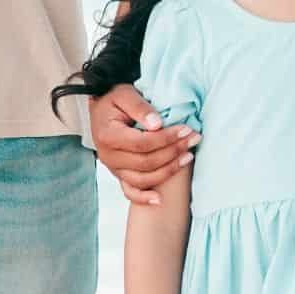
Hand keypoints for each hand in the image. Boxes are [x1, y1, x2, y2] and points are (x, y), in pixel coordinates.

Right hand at [90, 82, 196, 205]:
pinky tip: (159, 199)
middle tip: (193, 139)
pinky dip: (143, 198)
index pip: (143, 143)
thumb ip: (140, 107)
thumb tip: (157, 124)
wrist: (101, 107)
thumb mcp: (125, 94)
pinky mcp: (118, 173)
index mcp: (108, 136)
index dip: (167, 139)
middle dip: (173, 152)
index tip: (186, 130)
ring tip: (188, 157)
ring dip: (168, 170)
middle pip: (146, 162)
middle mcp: (108, 156)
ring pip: (143, 178)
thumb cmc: (113, 99)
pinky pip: (130, 191)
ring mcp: (112, 168)